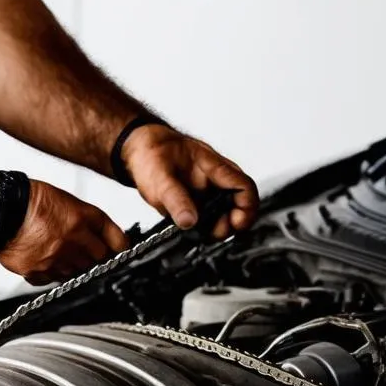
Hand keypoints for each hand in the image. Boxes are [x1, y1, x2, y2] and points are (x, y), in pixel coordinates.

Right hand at [0, 179, 128, 284]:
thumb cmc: (28, 200)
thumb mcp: (65, 201)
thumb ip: (84, 220)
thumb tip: (98, 236)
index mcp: (82, 219)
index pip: (116, 239)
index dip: (119, 246)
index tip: (119, 250)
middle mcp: (73, 241)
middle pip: (99, 260)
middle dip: (95, 256)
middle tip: (87, 252)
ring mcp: (56, 259)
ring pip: (77, 272)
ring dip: (73, 265)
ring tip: (59, 252)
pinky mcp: (39, 272)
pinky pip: (53, 279)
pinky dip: (51, 272)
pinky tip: (44, 259)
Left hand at [121, 124, 258, 237]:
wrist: (138, 151)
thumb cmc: (152, 154)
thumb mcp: (160, 177)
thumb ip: (175, 199)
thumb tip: (189, 222)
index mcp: (214, 167)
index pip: (244, 187)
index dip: (246, 209)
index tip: (235, 225)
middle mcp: (216, 180)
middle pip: (240, 205)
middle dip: (230, 224)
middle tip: (212, 233)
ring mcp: (208, 191)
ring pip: (225, 214)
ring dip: (216, 228)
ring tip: (198, 233)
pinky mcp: (198, 202)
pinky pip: (209, 218)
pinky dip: (204, 228)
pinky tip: (190, 230)